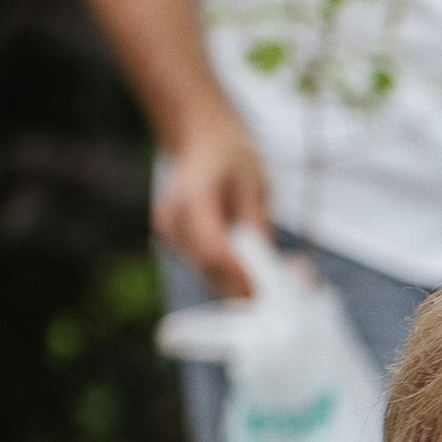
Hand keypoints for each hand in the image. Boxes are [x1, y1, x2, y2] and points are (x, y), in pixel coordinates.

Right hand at [154, 114, 269, 297]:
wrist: (200, 141)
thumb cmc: (230, 157)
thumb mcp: (254, 184)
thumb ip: (257, 223)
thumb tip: (269, 265)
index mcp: (193, 197)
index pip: (212, 250)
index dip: (237, 277)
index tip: (260, 295)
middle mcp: (173, 217)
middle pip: (207, 267)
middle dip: (239, 286)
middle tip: (272, 301)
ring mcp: (169, 231)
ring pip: (204, 272)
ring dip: (233, 284)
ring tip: (264, 286)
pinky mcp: (174, 242)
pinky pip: (202, 266)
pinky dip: (225, 274)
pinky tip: (247, 272)